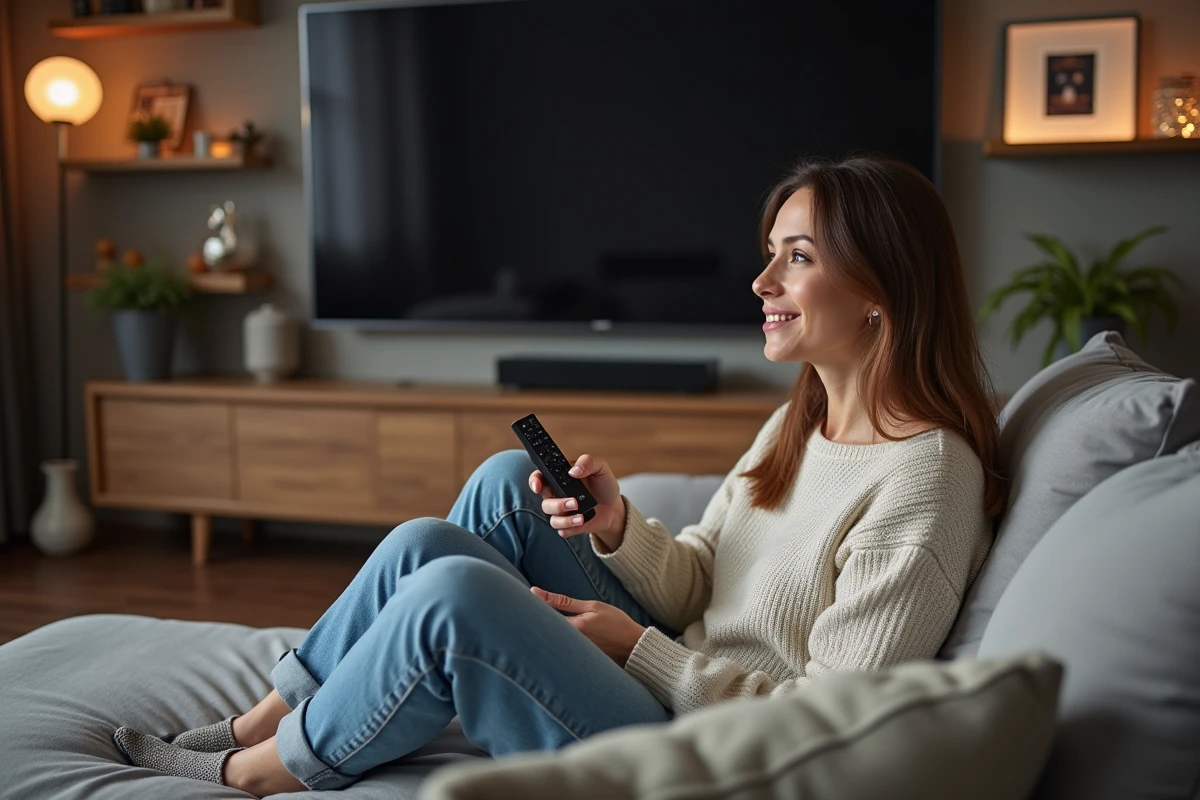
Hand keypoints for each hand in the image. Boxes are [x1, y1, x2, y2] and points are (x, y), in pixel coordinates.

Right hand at [529, 454, 625, 548]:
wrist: (614, 507)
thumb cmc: (604, 485)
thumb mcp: (600, 468)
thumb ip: (588, 462)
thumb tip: (573, 470)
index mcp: (560, 478)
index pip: (539, 478)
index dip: (534, 481)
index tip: (537, 486)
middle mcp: (557, 495)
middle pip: (544, 501)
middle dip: (556, 504)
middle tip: (574, 502)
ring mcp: (562, 512)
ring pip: (552, 519)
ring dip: (565, 519)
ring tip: (581, 516)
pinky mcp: (569, 526)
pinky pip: (562, 531)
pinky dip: (570, 528)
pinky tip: (581, 522)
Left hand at [530, 587, 645, 666]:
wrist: (634, 647)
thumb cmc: (616, 623)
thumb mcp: (593, 606)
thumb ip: (564, 601)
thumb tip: (536, 592)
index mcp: (573, 628)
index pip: (541, 618)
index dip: (530, 610)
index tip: (523, 602)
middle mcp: (570, 644)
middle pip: (543, 632)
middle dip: (534, 623)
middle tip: (528, 612)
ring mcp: (573, 655)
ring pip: (550, 642)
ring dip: (544, 633)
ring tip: (538, 625)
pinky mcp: (576, 662)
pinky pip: (560, 650)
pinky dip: (555, 643)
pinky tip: (554, 639)